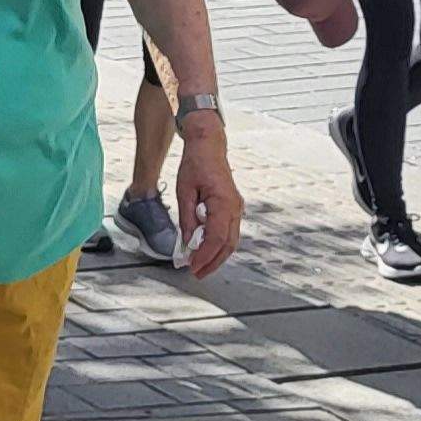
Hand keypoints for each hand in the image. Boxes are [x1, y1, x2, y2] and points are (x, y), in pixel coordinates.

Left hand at [172, 141, 245, 277]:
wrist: (208, 147)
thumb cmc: (195, 164)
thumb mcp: (184, 191)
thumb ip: (187, 218)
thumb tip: (187, 243)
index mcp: (223, 203)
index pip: (216, 238)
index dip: (205, 255)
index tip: (192, 266)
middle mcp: (235, 207)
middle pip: (228, 244)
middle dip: (213, 261)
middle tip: (197, 273)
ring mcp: (236, 208)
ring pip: (231, 240)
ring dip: (217, 256)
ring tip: (201, 266)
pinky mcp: (233, 208)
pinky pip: (229, 232)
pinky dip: (219, 245)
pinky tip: (206, 250)